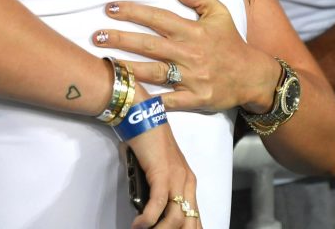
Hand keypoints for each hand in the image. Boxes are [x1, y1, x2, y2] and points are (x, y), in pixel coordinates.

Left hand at [93, 0, 279, 112]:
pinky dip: (151, 101)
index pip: (157, 18)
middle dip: (121, 39)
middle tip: (97, 36)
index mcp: (192, 31)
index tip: (110, 8)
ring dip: (127, 68)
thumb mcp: (220, 13)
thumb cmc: (230, 42)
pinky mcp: (195, 99)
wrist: (252, 76)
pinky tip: (130, 98)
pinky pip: (169, 101)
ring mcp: (191, 77)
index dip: (133, 12)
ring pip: (153, 72)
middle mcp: (189, 53)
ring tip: (105, 64)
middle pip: (149, 45)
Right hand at [124, 107, 201, 228]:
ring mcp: (176, 177)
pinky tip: (138, 224)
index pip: (195, 216)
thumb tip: (147, 210)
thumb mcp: (157, 170)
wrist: (142, 117)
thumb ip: (158, 189)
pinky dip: (148, 218)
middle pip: (190, 221)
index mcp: (188, 181)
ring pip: (176, 218)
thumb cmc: (147, 142)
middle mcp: (187, 181)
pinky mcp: (162, 174)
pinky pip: (158, 204)